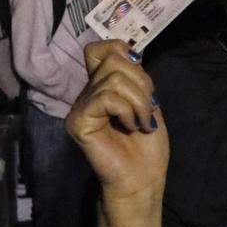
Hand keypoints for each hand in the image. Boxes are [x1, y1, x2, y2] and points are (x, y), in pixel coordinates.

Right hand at [66, 40, 168, 207]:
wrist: (143, 178)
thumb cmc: (147, 144)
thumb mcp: (148, 100)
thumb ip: (136, 77)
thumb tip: (130, 52)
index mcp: (102, 86)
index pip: (100, 49)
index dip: (122, 53)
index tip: (142, 79)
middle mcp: (87, 93)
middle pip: (112, 59)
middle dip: (141, 82)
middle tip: (147, 109)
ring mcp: (80, 107)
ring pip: (113, 79)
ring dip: (139, 100)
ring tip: (141, 121)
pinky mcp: (78, 122)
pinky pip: (106, 98)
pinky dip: (127, 110)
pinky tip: (131, 127)